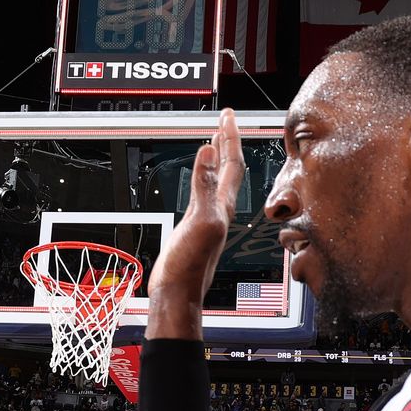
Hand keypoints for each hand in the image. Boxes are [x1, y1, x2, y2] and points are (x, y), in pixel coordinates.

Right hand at [147, 108, 244, 316]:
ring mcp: (208, 218)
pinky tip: (199, 176)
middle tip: (224, 119)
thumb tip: (209, 151)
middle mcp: (220, 210)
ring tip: (215, 140)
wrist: (177, 294)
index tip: (228, 115)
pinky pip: (203, 193)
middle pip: (228, 169)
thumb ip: (205, 186)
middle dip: (227, 142)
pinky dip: (202, 177)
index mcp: (223, 207)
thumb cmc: (190, 267)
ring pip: (217, 180)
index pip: (233, 164)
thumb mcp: (199, 220)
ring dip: (217, 158)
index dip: (230, 137)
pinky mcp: (194, 227)